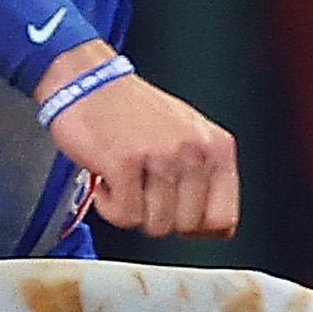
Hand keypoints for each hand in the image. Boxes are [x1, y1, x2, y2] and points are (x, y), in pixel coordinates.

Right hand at [36, 42, 237, 239]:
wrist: (89, 82)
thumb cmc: (135, 112)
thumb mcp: (189, 137)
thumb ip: (207, 179)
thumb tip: (219, 229)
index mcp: (216, 146)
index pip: (223, 219)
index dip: (197, 229)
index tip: (177, 216)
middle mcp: (193, 150)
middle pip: (187, 228)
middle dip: (160, 219)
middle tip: (143, 192)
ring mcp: (160, 156)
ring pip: (156, 226)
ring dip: (132, 211)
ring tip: (124, 182)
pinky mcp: (125, 162)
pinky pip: (125, 217)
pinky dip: (109, 207)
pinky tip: (107, 179)